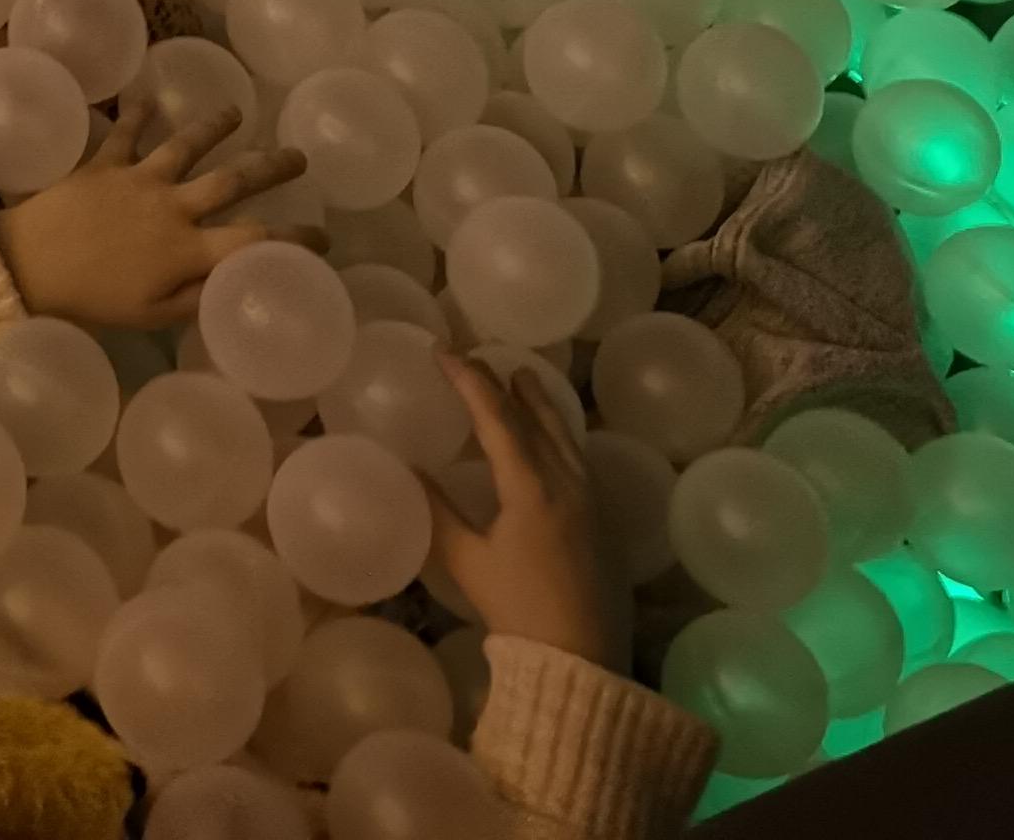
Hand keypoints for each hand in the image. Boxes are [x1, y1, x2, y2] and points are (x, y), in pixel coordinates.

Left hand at [0, 104, 313, 331]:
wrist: (27, 264)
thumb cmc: (90, 300)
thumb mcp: (150, 315)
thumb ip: (196, 297)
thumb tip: (235, 282)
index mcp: (187, 250)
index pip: (255, 240)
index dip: (294, 239)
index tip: (323, 237)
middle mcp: (172, 207)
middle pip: (233, 181)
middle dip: (272, 168)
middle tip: (299, 157)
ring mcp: (139, 179)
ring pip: (187, 145)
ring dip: (214, 126)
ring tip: (235, 111)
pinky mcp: (104, 164)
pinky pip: (125, 134)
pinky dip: (138, 114)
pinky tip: (148, 99)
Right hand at [428, 350, 625, 668]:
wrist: (582, 660)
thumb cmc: (519, 610)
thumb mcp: (468, 561)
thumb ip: (437, 512)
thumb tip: (409, 470)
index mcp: (531, 486)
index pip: (497, 416)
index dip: (468, 380)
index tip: (444, 352)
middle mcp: (567, 482)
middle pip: (538, 417)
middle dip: (508, 384)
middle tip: (482, 358)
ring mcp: (592, 501)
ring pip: (565, 436)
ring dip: (540, 405)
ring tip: (524, 381)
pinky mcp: (604, 522)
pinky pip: (579, 459)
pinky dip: (558, 435)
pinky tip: (552, 442)